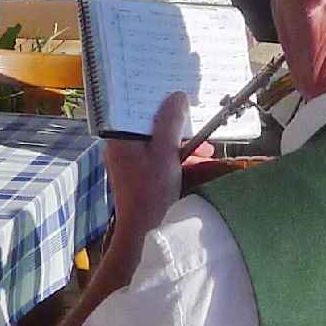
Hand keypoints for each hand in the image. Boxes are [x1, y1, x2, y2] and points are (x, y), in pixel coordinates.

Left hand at [110, 92, 191, 228]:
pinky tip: (195, 162)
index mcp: (120, 137)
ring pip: (156, 142)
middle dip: (177, 127)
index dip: (158, 101)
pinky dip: (174, 158)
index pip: (137, 108)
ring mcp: (128, 161)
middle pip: (150, 125)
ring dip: (180, 144)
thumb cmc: (150, 190)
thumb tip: (177, 96)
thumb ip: (171, 122)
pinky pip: (156, 157)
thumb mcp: (165, 151)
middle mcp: (120, 146)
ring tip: (205, 150)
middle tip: (198, 129)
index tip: (178, 97)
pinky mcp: (136, 174)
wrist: (142, 229)